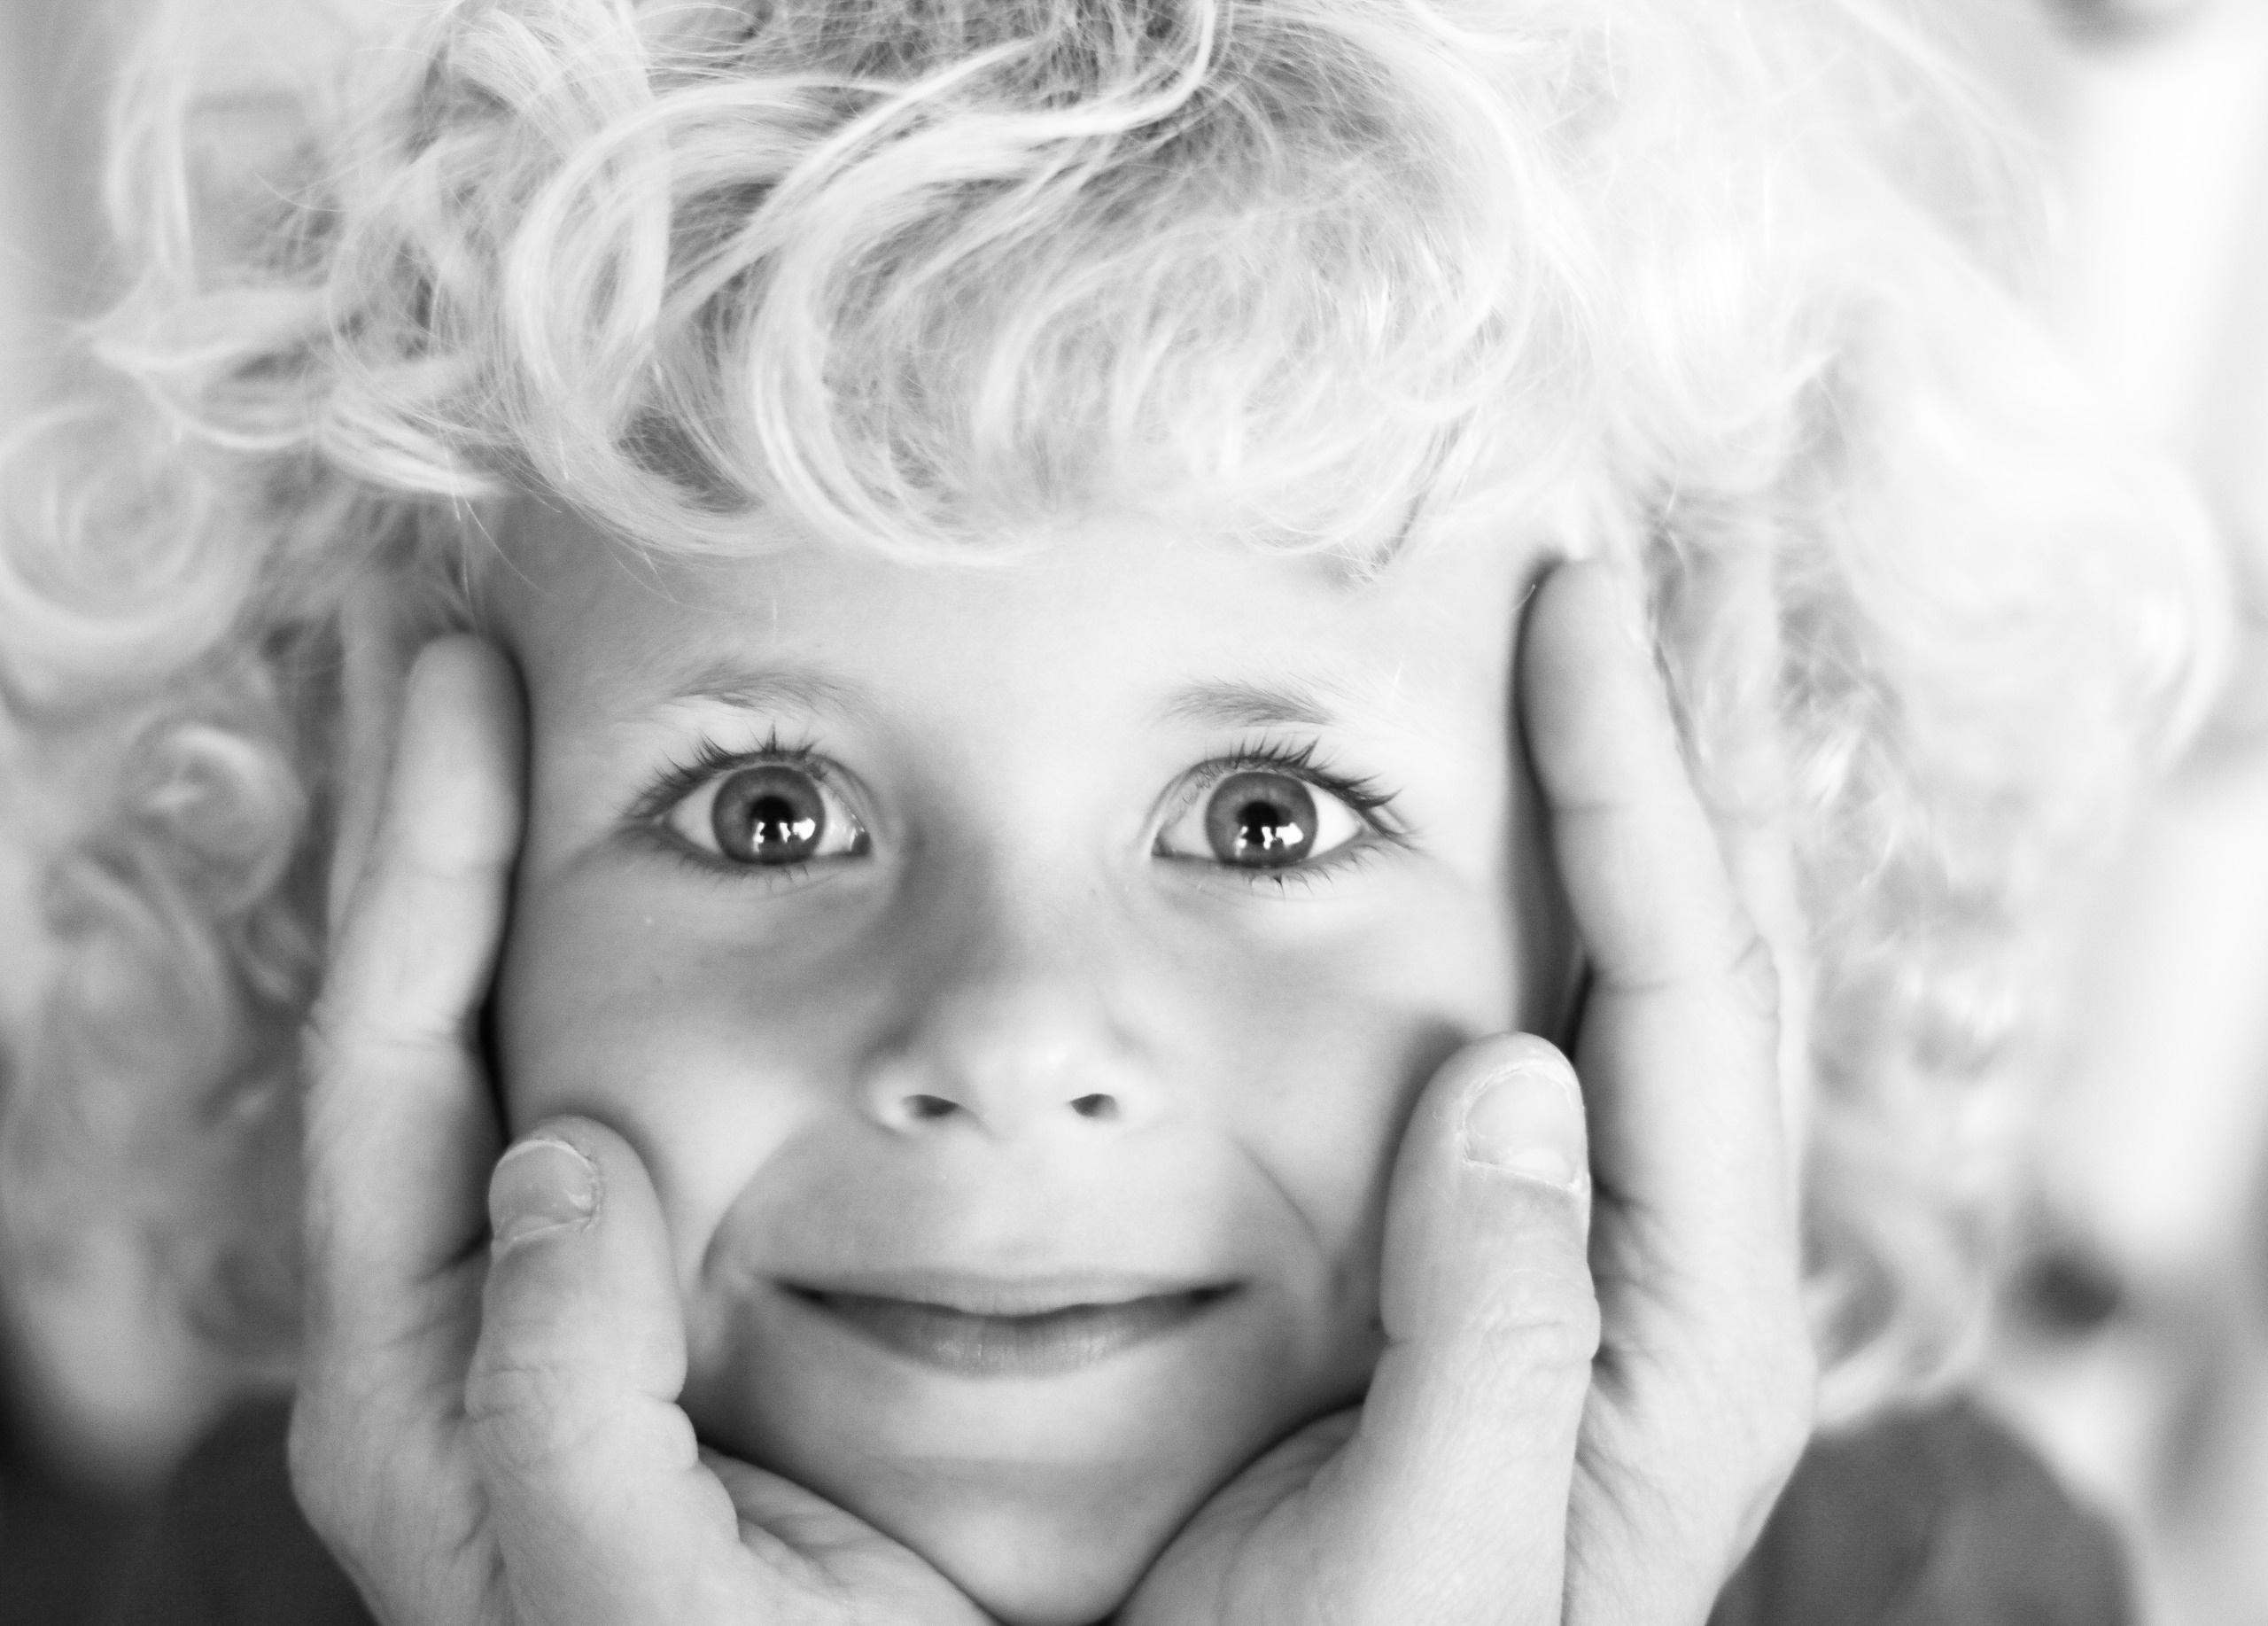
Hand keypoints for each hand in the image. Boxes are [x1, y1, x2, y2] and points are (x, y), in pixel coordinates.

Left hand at [291, 637, 991, 1625]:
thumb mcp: (636, 1598)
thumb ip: (564, 1409)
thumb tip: (559, 1162)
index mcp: (424, 1384)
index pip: (396, 1064)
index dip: (419, 856)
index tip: (455, 674)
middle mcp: (462, 1324)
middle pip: (424, 1023)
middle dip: (435, 828)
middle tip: (449, 644)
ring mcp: (553, 1308)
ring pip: (511, 1048)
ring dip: (510, 882)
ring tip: (530, 730)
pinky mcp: (651, 1303)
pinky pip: (618, 1095)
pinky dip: (612, 970)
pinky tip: (654, 898)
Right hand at [1118, 559, 1814, 1625]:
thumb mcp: (1421, 1565)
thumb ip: (1490, 1338)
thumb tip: (1513, 1077)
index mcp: (1683, 1345)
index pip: (1687, 1002)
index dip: (1636, 786)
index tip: (1583, 608)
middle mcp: (1680, 1290)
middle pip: (1721, 962)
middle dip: (1696, 756)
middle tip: (1670, 572)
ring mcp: (1615, 1277)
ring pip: (1663, 991)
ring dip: (1649, 812)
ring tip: (1629, 658)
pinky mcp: (1534, 1278)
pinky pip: (1591, 1050)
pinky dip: (1579, 912)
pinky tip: (1545, 850)